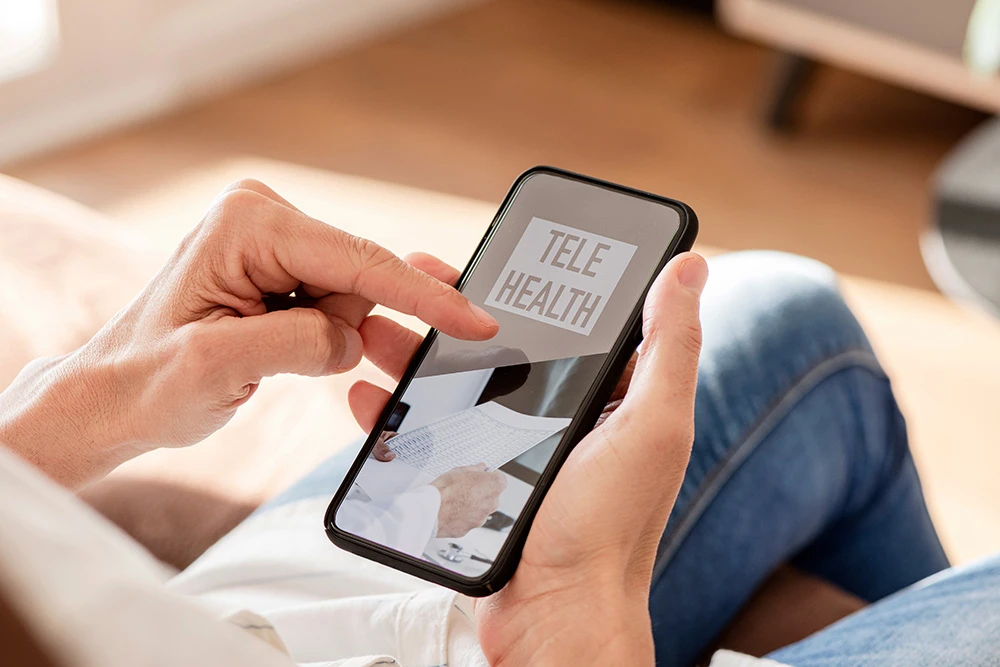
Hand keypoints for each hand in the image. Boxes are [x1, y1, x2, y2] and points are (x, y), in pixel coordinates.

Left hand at [0, 180, 496, 487]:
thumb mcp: (217, 367)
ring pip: (357, 297)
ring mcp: (274, 249)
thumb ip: (298, 344)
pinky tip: (357, 365)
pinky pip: (339, 307)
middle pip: (363, 277)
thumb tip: (350, 340)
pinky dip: (350, 341)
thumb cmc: (145, 382)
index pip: (357, 260)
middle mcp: (264, 223)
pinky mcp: (280, 278)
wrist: (111, 402)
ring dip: (366, 340)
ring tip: (374, 377)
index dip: (423, 295)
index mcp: (248, 225)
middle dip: (385, 325)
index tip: (476, 320)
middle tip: (424, 366)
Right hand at [348, 251, 706, 665]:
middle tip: (414, 279)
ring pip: (456, 382)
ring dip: (415, 352)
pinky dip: (397, 411)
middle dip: (456, 310)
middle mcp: (561, 416)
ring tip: (377, 326)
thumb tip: (689, 267)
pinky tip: (368, 393)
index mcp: (608, 396)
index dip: (533, 282)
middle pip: (501, 345)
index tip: (495, 251)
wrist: (553, 617)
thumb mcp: (651, 427)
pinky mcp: (473, 478)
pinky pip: (428, 432)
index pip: (569, 321)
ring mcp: (512, 447)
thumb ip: (669, 348)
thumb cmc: (608, 528)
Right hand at [430, 464, 507, 537]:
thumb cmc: (446, 490)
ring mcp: (482, 518)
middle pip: (491, 495)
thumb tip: (479, 468)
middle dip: (481, 491)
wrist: (432, 510)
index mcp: (493, 486)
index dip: (490, 476)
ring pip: (480, 509)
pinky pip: (469, 519)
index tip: (482, 474)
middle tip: (466, 486)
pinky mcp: (470, 529)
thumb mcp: (460, 470)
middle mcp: (492, 503)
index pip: (500, 479)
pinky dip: (463, 516)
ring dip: (473, 504)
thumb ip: (475, 469)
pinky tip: (452, 509)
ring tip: (456, 499)